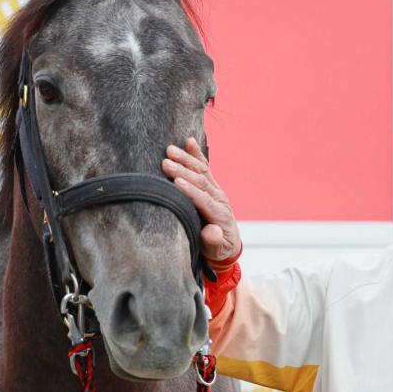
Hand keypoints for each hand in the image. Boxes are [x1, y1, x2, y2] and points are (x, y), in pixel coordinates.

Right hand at [162, 138, 241, 262]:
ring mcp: (215, 190)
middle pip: (201, 182)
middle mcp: (219, 199)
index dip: (191, 191)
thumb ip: (213, 241)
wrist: (227, 243)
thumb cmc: (217, 248)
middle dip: (183, 171)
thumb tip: (211, 231)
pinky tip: (189, 141)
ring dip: (186, 159)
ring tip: (169, 150)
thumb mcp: (216, 250)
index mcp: (220, 214)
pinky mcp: (211, 185)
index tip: (176, 183)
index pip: (204, 200)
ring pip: (201, 171)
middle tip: (166, 162)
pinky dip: (196, 154)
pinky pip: (204, 167)